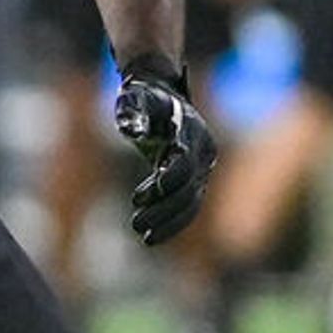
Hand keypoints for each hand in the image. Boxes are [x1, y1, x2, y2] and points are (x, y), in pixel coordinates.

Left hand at [113, 53, 216, 246]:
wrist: (162, 97)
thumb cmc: (143, 96)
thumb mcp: (135, 96)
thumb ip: (132, 108)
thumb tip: (130, 128)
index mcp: (191, 129)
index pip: (186, 161)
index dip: (169, 179)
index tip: (141, 196)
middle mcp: (202, 150)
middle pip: (189, 188)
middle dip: (164, 209)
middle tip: (136, 224)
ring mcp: (201, 166)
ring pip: (192, 202)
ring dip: (169, 221)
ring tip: (144, 235)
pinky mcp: (194, 178)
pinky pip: (189, 206)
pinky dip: (173, 223)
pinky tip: (151, 236)